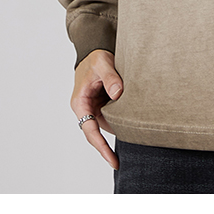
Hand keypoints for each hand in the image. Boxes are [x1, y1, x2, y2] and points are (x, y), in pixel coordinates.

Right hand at [71, 49, 122, 169]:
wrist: (95, 51)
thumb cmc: (95, 58)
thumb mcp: (102, 63)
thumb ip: (110, 77)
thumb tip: (118, 94)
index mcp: (80, 102)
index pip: (89, 130)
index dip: (100, 146)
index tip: (111, 159)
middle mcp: (86, 108)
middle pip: (95, 134)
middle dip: (105, 149)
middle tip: (118, 163)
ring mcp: (95, 108)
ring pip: (104, 127)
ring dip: (115, 135)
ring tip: (130, 145)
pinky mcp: (104, 105)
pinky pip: (111, 118)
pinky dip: (120, 123)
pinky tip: (132, 129)